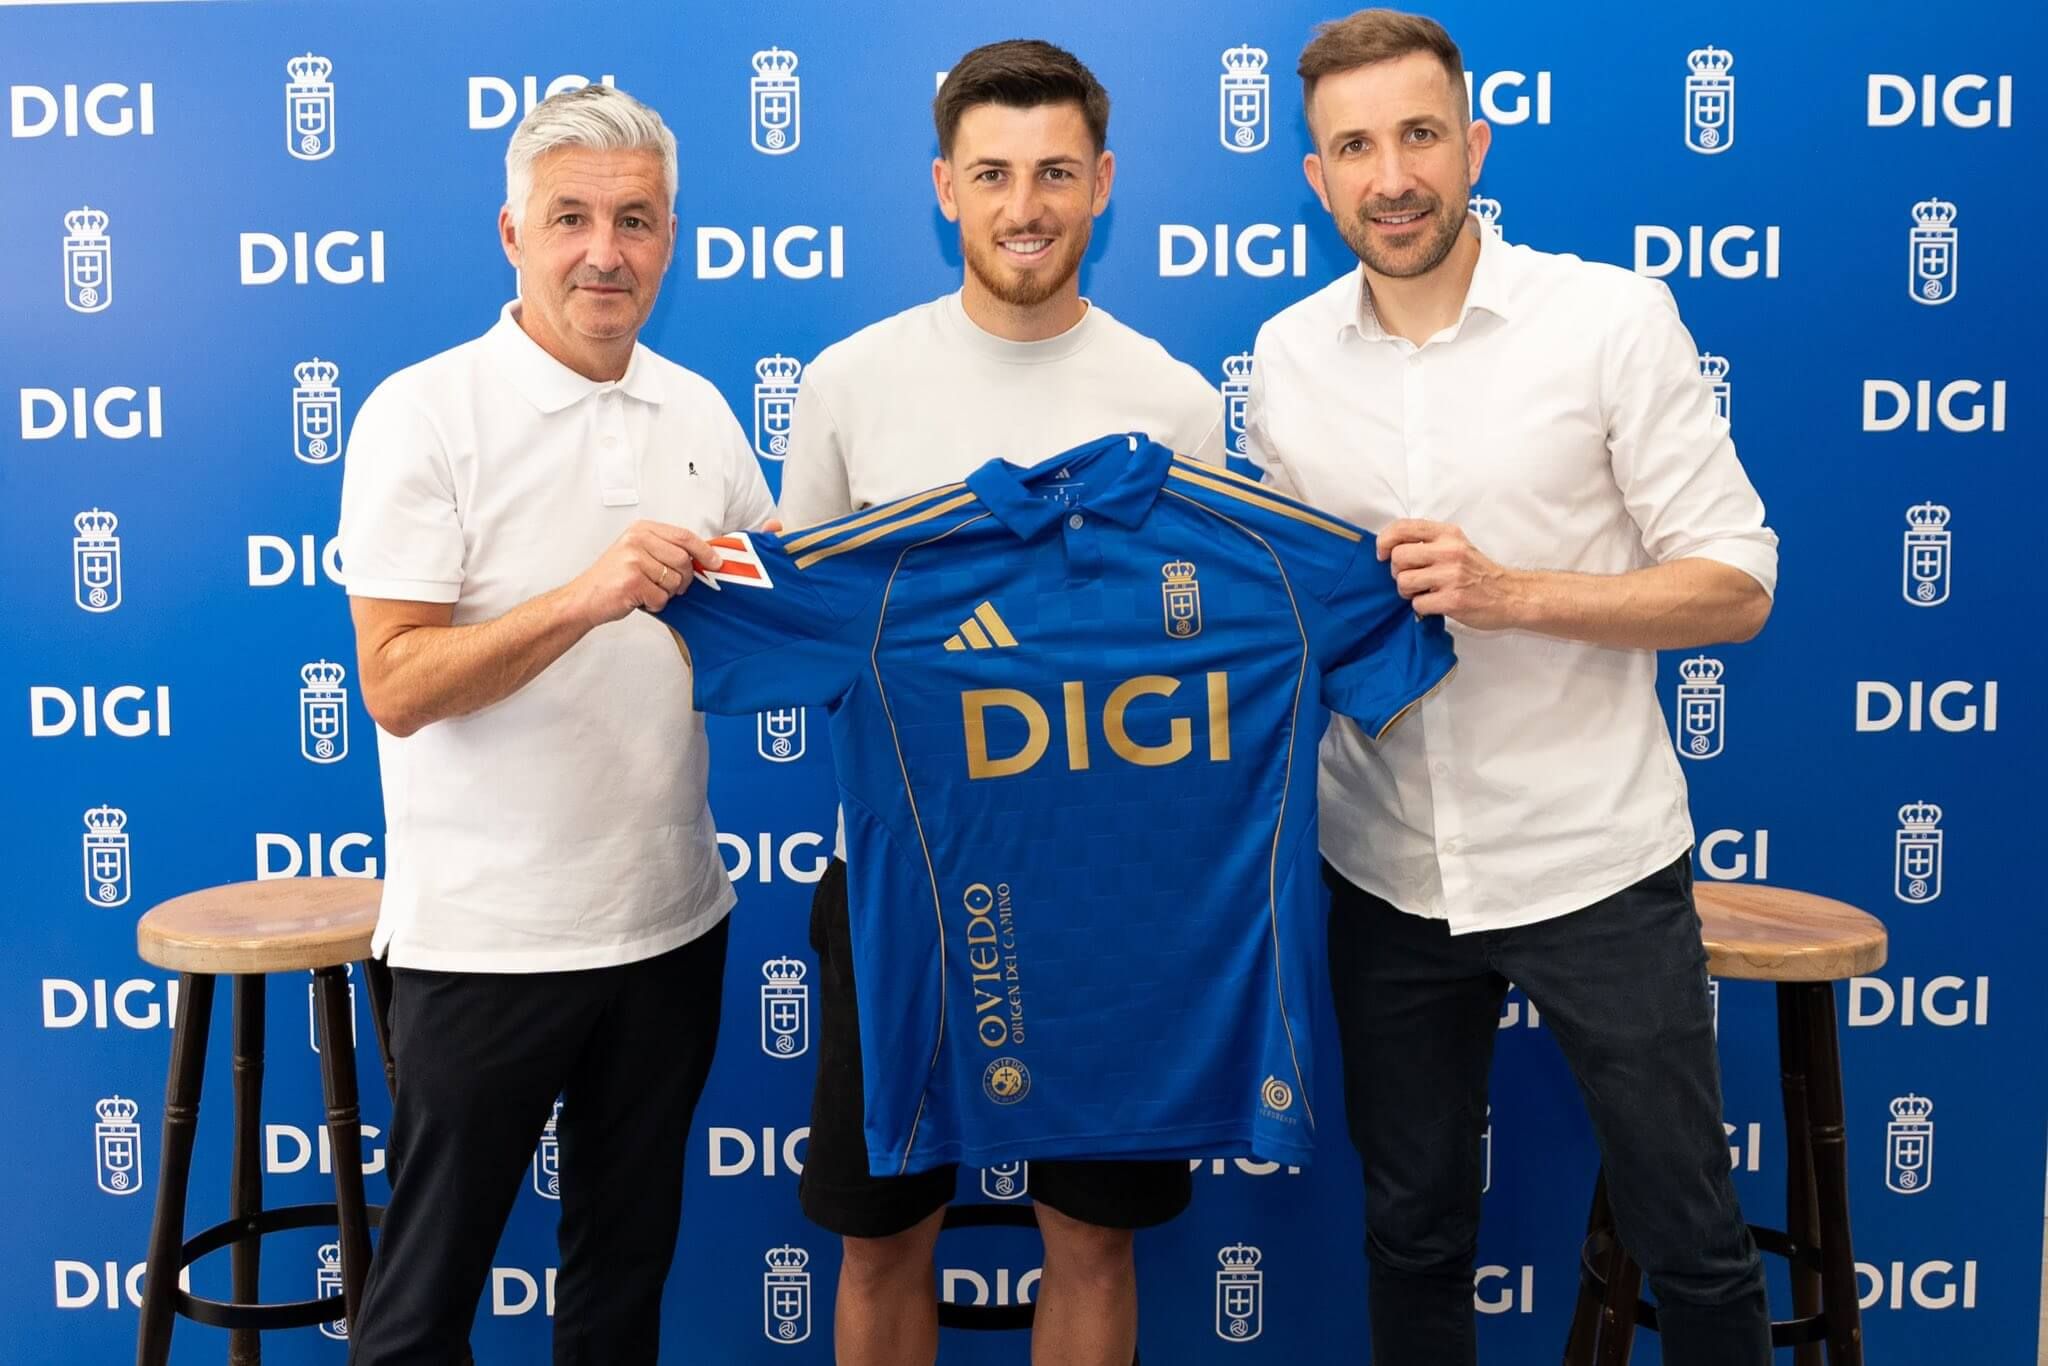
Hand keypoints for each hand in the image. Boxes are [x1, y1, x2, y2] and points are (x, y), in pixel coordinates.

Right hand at [571, 520, 722, 624]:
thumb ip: (665, 550)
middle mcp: (637, 540)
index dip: (705, 551)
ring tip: (647, 590)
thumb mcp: (637, 553)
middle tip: (671, 587)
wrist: (584, 598)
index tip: (716, 562)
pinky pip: (662, 598)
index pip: (684, 536)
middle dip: (684, 580)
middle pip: (684, 560)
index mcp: (641, 529)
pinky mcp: (633, 581)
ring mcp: (634, 559)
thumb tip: (703, 558)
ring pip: (675, 581)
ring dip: (666, 593)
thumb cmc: (613, 578)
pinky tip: (639, 599)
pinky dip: (655, 605)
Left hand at [1376, 519, 1524, 629]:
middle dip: (1397, 572)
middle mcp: (1449, 551)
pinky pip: (1417, 604)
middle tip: (1411, 579)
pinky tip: (1435, 604)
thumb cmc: (1478, 572)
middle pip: (1398, 557)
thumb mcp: (1457, 545)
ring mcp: (1451, 576)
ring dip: (1407, 592)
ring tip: (1423, 592)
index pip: (1402, 527)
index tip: (1382, 554)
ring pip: (1404, 581)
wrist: (1511, 595)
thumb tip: (1390, 549)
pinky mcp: (1453, 600)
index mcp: (1448, 534)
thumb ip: (1428, 542)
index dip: (1384, 541)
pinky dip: (1421, 608)